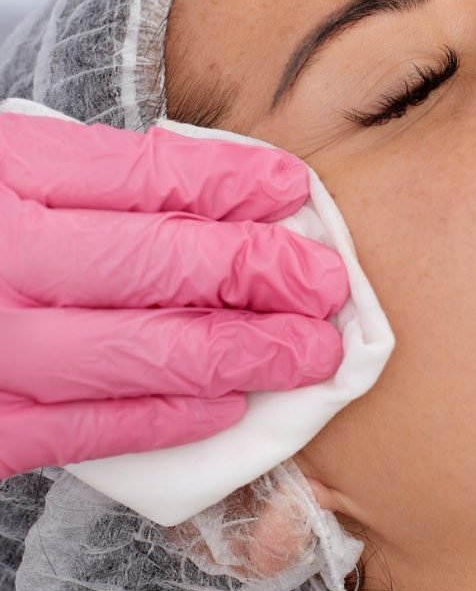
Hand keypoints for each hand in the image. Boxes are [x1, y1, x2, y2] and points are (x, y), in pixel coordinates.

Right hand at [0, 110, 347, 476]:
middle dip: (264, 274)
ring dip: (245, 353)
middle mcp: (0, 254)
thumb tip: (220, 196)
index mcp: (7, 171)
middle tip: (329, 285)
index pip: (149, 175)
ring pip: (143, 351)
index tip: (295, 193)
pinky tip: (228, 406)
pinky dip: (167, 418)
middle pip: (163, 263)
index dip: (235, 184)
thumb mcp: (8, 165)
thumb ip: (91, 177)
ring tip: (310, 352)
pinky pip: (87, 426)